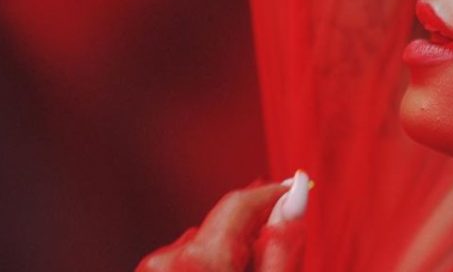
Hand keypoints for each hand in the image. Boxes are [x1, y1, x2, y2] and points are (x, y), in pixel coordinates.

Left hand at [137, 171, 310, 271]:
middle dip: (252, 233)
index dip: (274, 193)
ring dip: (229, 253)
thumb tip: (296, 195)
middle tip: (272, 261)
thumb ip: (282, 244)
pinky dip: (208, 265)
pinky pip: (188, 256)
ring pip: (208, 241)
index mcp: (201, 257)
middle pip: (227, 222)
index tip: (298, 187)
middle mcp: (169, 257)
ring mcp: (154, 268)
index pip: (242, 201)